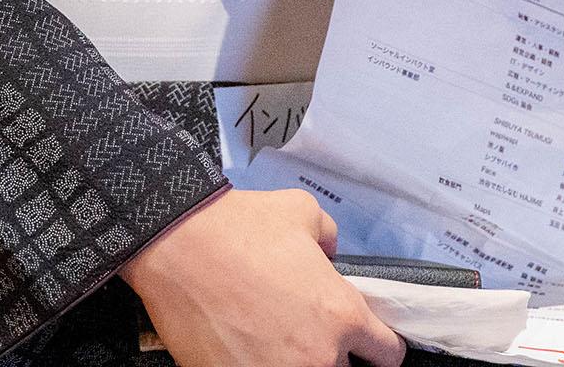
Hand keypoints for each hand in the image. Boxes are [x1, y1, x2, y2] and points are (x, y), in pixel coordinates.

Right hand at [122, 189, 404, 366]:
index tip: (365, 340)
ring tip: (273, 341)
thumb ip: (330, 237)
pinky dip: (257, 363)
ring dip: (297, 361)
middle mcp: (318, 357)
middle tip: (306, 331)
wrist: (176, 245)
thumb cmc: (238, 227)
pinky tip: (244, 347)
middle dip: (332, 353)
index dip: (377, 345)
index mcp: (342, 316)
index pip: (388, 356)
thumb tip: (328, 255)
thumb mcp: (302, 211)